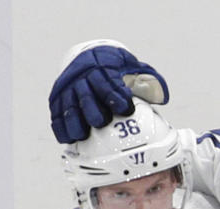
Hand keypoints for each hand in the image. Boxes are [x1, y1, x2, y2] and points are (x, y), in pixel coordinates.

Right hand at [48, 44, 168, 142]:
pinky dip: (62, 130)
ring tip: (84, 136)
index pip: (107, 84)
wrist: (86, 57)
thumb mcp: (132, 69)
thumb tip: (163, 98)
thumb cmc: (115, 70)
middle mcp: (81, 80)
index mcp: (101, 70)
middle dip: (94, 110)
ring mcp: (67, 91)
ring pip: (69, 109)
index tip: (127, 109)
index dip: (116, 97)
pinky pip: (57, 118)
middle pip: (86, 97)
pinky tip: (70, 140)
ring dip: (75, 124)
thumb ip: (148, 81)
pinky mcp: (57, 102)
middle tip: (103, 122)